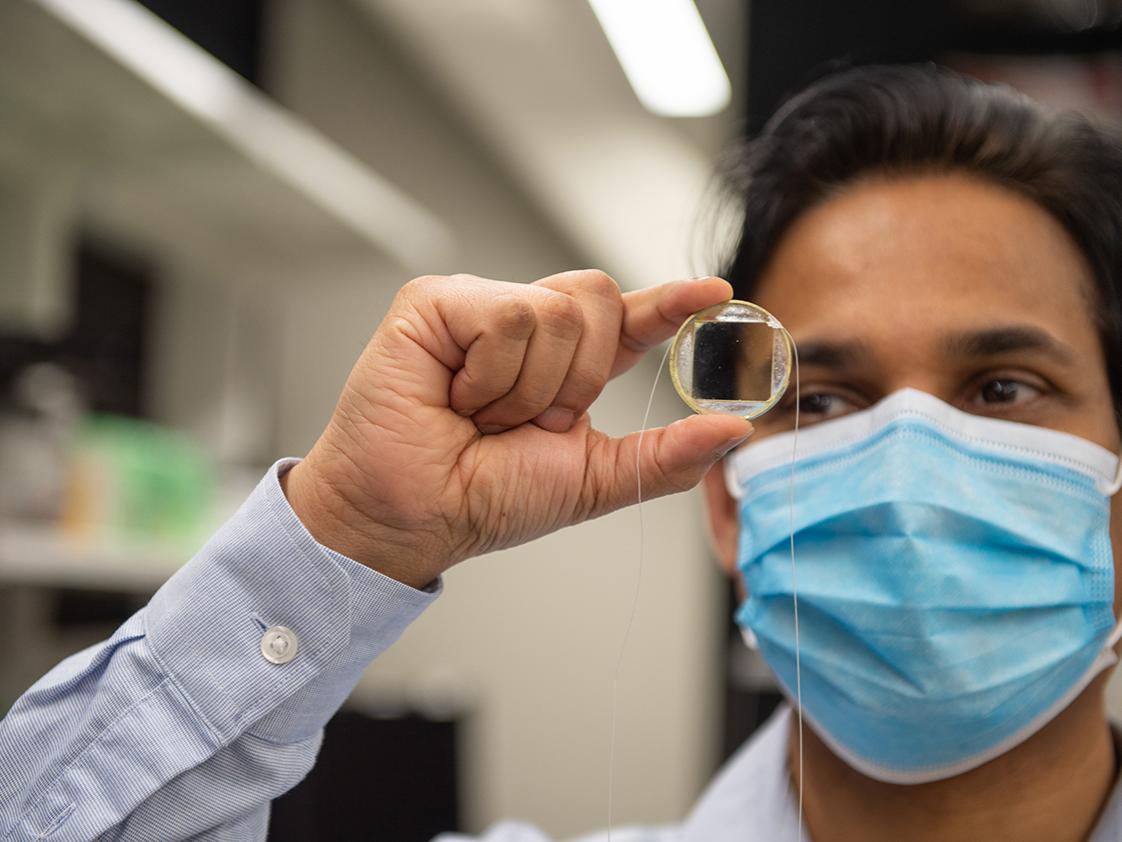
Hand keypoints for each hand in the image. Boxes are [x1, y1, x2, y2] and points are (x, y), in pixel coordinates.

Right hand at [283, 270, 752, 587]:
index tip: (715, 292)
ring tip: (481, 414)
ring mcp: (480, 307)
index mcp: (564, 363)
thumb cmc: (483, 498)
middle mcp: (524, 327)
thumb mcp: (591, 479)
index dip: (670, 303)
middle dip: (576, 379)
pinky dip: (491, 374)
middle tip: (526, 421)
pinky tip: (455, 395)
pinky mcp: (436, 301)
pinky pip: (506, 314)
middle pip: (598, 301)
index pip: (629, 320)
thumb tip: (733, 430)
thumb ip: (664, 455)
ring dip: (528, 388)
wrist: (413, 516)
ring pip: (556, 312)